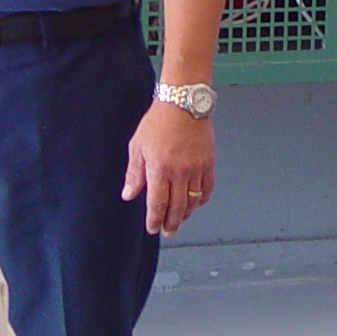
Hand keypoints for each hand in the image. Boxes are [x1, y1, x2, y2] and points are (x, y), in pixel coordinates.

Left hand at [123, 99, 213, 235]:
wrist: (182, 103)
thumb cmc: (158, 122)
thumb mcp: (138, 146)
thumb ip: (134, 174)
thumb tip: (128, 194)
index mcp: (159, 169)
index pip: (157, 204)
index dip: (155, 220)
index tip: (152, 228)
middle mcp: (179, 172)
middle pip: (176, 207)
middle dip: (171, 223)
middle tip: (167, 231)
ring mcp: (196, 169)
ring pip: (192, 201)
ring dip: (185, 214)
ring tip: (179, 220)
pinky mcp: (208, 163)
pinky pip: (207, 189)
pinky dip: (201, 200)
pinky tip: (195, 204)